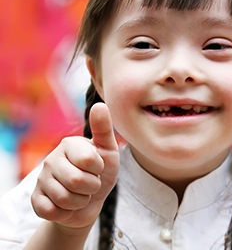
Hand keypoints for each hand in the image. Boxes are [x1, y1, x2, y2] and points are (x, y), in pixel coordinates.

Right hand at [31, 103, 119, 228]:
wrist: (92, 200)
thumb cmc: (101, 171)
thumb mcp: (108, 149)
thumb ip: (104, 128)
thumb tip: (99, 104)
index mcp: (69, 144)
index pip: (88, 161)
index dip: (98, 169)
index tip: (97, 167)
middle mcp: (52, 159)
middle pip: (77, 181)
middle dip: (92, 187)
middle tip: (91, 183)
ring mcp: (42, 180)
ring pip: (65, 199)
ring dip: (81, 201)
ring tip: (81, 193)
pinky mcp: (36, 200)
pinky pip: (51, 211)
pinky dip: (66, 213)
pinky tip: (68, 205)